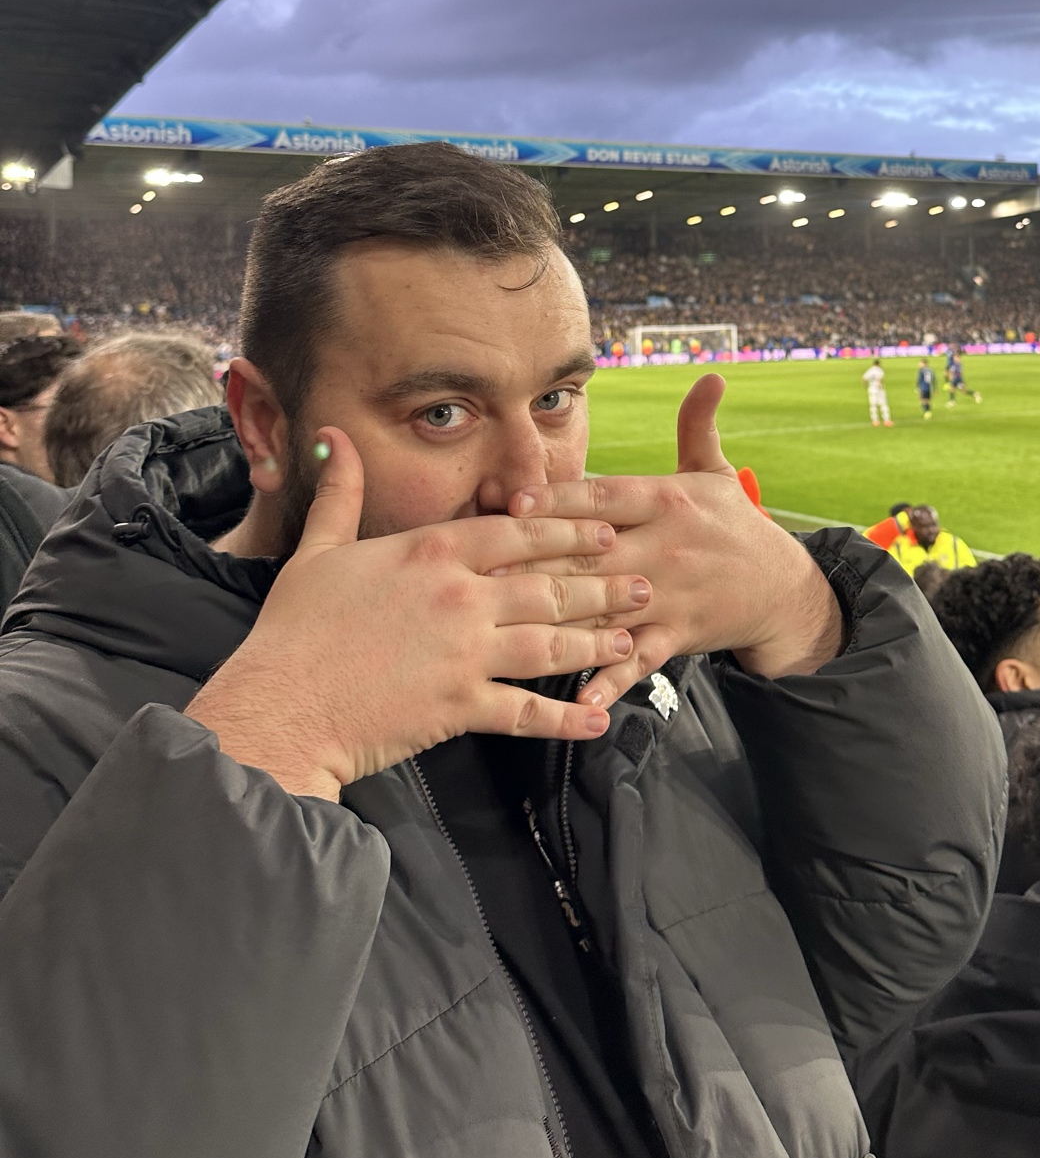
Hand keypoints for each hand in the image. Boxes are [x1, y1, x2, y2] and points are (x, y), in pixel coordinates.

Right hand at [187, 429, 653, 799]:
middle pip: (548, 584)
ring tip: (633, 638)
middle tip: (644, 581)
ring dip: (598, 640)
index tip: (605, 526)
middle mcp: (459, 597)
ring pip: (550, 643)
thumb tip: (332, 438)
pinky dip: (566, 717)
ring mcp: (464, 653)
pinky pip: (526, 712)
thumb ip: (340, 495)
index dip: (567, 527)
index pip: (516, 532)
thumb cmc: (293, 631)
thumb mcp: (315, 551)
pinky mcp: (459, 708)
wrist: (277, 706)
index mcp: (431, 553)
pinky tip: (597, 719)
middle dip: (602, 582)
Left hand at [511, 375, 843, 702]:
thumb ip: (699, 425)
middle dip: (537, 559)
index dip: (560, 498)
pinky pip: (636, 659)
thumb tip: (712, 376)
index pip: (605, 496)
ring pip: (604, 605)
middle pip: (592, 552)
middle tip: (481, 567)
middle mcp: (664, 546)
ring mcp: (669, 594)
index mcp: (666, 501)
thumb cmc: (734, 525)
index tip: (515, 501)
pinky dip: (608, 678)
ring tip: (505, 627)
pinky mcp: (675, 635)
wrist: (781, 589)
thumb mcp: (717, 472)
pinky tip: (575, 697)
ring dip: (556, 618)